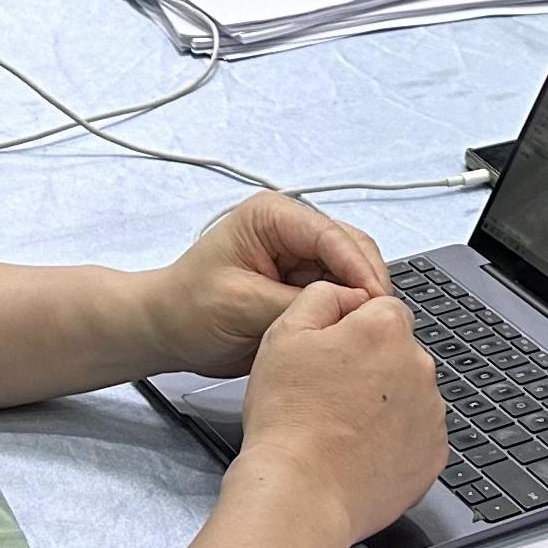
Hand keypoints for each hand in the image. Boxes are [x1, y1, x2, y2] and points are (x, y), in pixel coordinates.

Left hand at [139, 193, 390, 378]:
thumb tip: (348, 309)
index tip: (376, 300)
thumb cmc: (188, 309)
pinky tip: (352, 331)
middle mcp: (291, 229)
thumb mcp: (241, 305)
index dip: (359, 268)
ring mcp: (299, 256)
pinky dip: (347, 311)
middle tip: (380, 321)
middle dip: (367, 282)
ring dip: (359, 298)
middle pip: (350, 249)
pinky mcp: (301, 283)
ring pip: (350, 273)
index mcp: (272, 216)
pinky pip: (337, 293)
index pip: (330, 235)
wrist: (166, 331)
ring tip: (372, 329)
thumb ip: (295, 304)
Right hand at [230, 280, 444, 542]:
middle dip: (369, 366)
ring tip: (339, 428)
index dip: (349, 330)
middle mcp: (420, 367)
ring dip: (382, 404)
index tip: (328, 356)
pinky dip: (394, 441)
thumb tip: (345, 292)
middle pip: (397, 352)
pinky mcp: (433, 455)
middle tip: (328, 395)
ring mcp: (432, 414)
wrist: (301, 493)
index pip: (380, 309)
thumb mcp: (284, 333)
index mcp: (386, 330)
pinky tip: (359, 452)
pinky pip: (416, 435)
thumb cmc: (288, 419)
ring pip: (408, 394)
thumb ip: (322, 296)